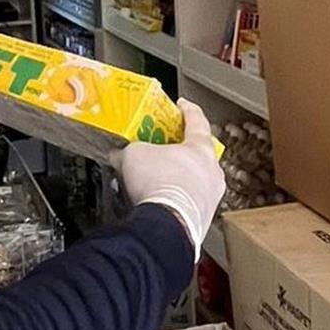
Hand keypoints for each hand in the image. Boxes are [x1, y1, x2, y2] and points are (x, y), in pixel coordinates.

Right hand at [116, 99, 225, 260]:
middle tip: (164, 148)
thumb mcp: (133, 155)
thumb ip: (128, 150)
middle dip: (180, 150)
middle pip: (198, 153)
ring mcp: (211, 196)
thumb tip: (117, 154)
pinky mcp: (202, 217)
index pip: (196, 120)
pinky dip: (176, 198)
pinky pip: (189, 201)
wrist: (167, 223)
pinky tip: (159, 200)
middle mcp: (212, 171)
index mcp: (200, 148)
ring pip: (195, 179)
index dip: (187, 110)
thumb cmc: (160, 184)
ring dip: (178, 177)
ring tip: (157, 179)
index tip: (181, 106)